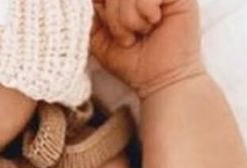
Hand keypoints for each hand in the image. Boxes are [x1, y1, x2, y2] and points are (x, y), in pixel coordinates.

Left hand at [90, 0, 205, 98]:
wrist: (160, 79)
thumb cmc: (132, 62)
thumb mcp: (98, 40)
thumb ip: (88, 16)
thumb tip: (85, 1)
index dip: (104, 11)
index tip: (111, 30)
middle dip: (115, 18)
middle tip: (127, 38)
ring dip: (129, 19)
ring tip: (141, 33)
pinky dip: (146, 12)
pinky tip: (155, 23)